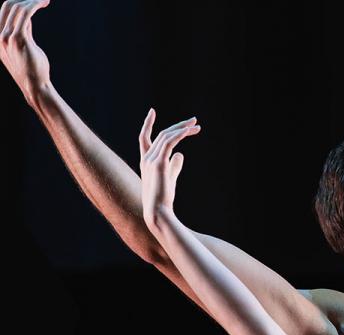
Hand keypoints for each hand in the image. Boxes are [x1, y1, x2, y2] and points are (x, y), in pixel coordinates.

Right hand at [0, 0, 50, 106]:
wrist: (34, 85)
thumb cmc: (31, 67)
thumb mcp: (22, 45)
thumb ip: (22, 30)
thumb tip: (26, 16)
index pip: (4, 10)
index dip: (18, 2)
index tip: (34, 2)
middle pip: (8, 6)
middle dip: (25, 0)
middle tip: (41, 0)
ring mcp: (6, 37)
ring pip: (17, 8)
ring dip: (32, 1)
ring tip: (45, 0)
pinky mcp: (19, 39)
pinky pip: (26, 14)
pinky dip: (34, 5)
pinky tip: (43, 3)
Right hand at [137, 109, 199, 224]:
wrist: (158, 210)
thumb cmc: (164, 197)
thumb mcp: (170, 177)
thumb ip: (174, 165)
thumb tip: (180, 154)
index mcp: (146, 161)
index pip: (144, 138)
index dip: (147, 124)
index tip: (152, 111)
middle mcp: (146, 158)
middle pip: (162, 134)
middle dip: (178, 126)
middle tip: (194, 121)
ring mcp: (150, 160)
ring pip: (166, 136)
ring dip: (182, 129)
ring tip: (197, 125)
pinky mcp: (158, 163)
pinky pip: (169, 143)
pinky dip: (179, 134)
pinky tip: (189, 131)